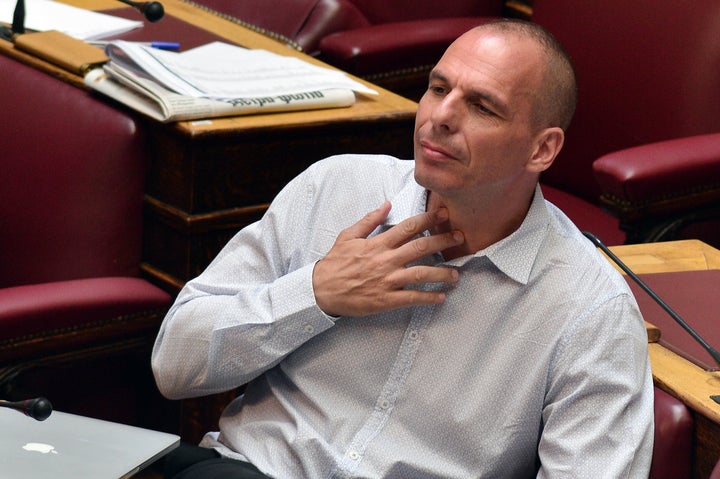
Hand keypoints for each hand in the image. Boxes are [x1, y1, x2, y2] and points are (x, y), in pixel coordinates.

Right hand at [312, 202, 463, 316]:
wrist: (321, 289)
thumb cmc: (335, 263)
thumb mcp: (348, 236)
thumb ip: (369, 220)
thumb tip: (387, 205)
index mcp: (378, 243)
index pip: (409, 227)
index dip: (429, 219)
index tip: (445, 215)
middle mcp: (386, 260)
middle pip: (421, 247)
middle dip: (443, 241)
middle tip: (459, 238)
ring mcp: (387, 280)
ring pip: (422, 274)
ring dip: (442, 273)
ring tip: (456, 274)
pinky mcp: (386, 299)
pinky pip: (412, 298)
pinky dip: (428, 298)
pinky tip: (441, 297)